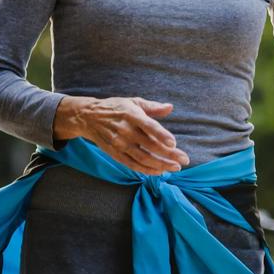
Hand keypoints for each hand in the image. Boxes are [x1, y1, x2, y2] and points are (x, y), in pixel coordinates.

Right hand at [53, 95, 190, 174]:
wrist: (89, 117)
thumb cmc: (116, 108)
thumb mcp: (133, 102)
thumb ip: (152, 107)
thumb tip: (170, 107)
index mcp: (131, 114)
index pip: (148, 126)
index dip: (161, 135)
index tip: (174, 143)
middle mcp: (125, 130)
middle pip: (150, 145)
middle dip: (169, 155)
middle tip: (184, 160)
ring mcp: (120, 144)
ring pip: (143, 158)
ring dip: (161, 165)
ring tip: (175, 168)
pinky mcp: (115, 154)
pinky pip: (133, 165)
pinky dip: (147, 170)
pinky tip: (159, 171)